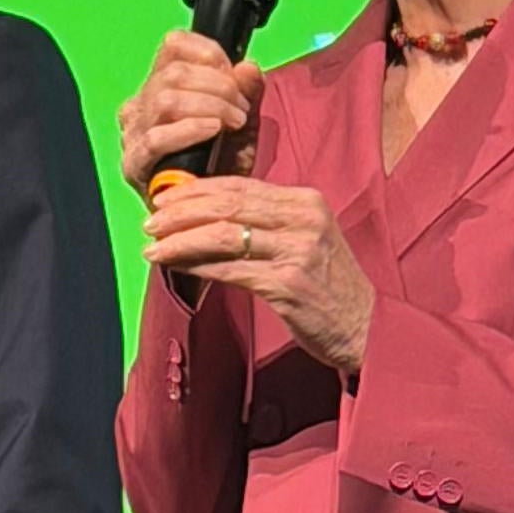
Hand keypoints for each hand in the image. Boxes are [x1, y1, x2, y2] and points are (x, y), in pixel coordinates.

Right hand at [119, 29, 264, 192]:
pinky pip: (157, 138)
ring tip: (232, 123)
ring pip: (165, 99)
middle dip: (218, 86)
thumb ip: (248, 92)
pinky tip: (212, 131)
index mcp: (159, 86)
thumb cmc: (220, 166)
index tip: (233, 74)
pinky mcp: (133, 165)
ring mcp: (131, 135)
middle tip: (241, 109)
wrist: (209, 213)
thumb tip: (247, 66)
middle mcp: (139, 106)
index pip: (173, 46)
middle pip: (173, 73)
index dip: (208, 53)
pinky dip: (189, 129)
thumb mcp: (243, 123)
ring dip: (208, 106)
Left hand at [142, 173, 376, 375]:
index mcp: (305, 201)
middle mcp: (303, 219)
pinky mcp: (288, 284)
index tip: (163, 200)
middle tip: (149, 223)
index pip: (239, 186)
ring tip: (153, 248)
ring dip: (180, 241)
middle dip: (180, 213)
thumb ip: (264, 223)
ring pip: (223, 236)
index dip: (195, 191)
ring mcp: (297, 251)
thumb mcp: (302, 240)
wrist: (364, 326)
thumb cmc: (325, 285)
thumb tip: (206, 216)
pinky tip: (174, 268)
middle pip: (227, 206)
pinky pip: (229, 270)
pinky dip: (196, 267)